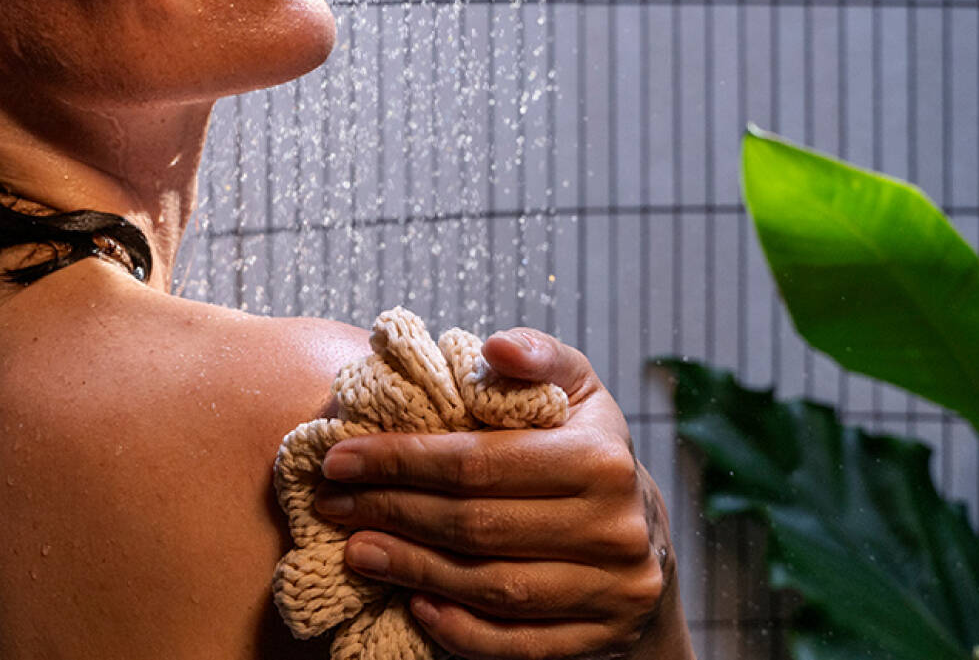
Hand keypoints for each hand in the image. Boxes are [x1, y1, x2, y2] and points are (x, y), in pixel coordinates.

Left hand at [313, 330, 687, 658]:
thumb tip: (495, 347)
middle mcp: (614, 527)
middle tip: (334, 506)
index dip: (401, 461)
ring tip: (357, 551)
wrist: (645, 532)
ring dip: (414, 571)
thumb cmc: (586, 449)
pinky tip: (415, 605)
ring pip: (495, 588)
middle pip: (479, 526)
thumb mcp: (576, 391)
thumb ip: (539, 358)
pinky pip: (519, 644)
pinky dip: (462, 630)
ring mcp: (612, 590)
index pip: (479, 462)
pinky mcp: (602, 638)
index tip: (339, 458)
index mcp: (601, 458)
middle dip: (393, 513)